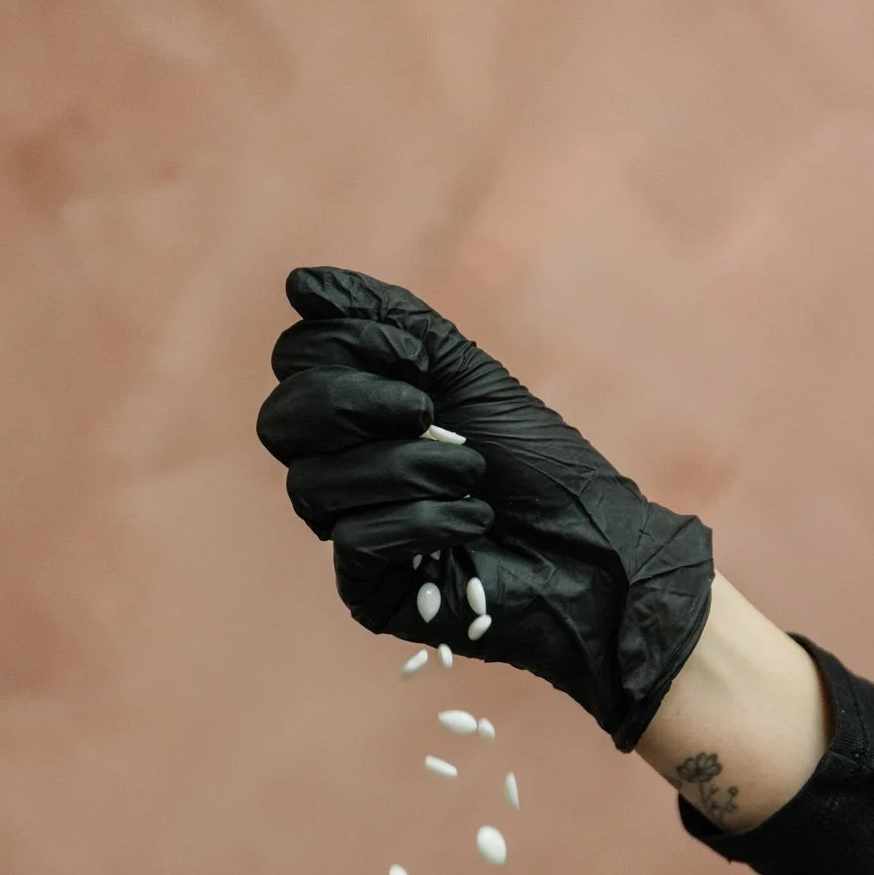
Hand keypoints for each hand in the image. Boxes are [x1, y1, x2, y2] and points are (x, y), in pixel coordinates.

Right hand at [256, 266, 714, 751]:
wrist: (594, 549)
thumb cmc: (539, 463)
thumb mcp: (464, 371)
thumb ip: (387, 319)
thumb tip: (299, 283)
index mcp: (358, 414)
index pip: (296, 364)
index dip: (344, 347)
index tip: (416, 360)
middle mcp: (342, 470)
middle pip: (279, 421)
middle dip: (352, 404)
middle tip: (426, 411)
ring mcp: (351, 532)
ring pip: (313, 484)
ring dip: (405, 467)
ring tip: (472, 474)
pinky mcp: (368, 591)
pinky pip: (354, 540)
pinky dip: (421, 521)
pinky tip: (473, 522)